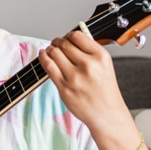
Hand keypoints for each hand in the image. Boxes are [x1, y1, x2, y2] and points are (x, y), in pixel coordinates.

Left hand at [37, 30, 136, 149]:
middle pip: (63, 44)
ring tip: (50, 51)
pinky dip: (43, 58)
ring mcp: (75, 77)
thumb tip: (70, 38)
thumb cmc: (105, 90)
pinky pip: (48, 67)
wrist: (106, 114)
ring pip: (53, 53)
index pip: (77, 36)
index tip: (66, 38)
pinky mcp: (64, 88)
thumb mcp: (105, 65)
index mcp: (100, 57)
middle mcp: (88, 65)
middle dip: (57, 42)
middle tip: (56, 44)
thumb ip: (90, 51)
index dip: (68, 35)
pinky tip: (44, 56)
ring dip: (49, 49)